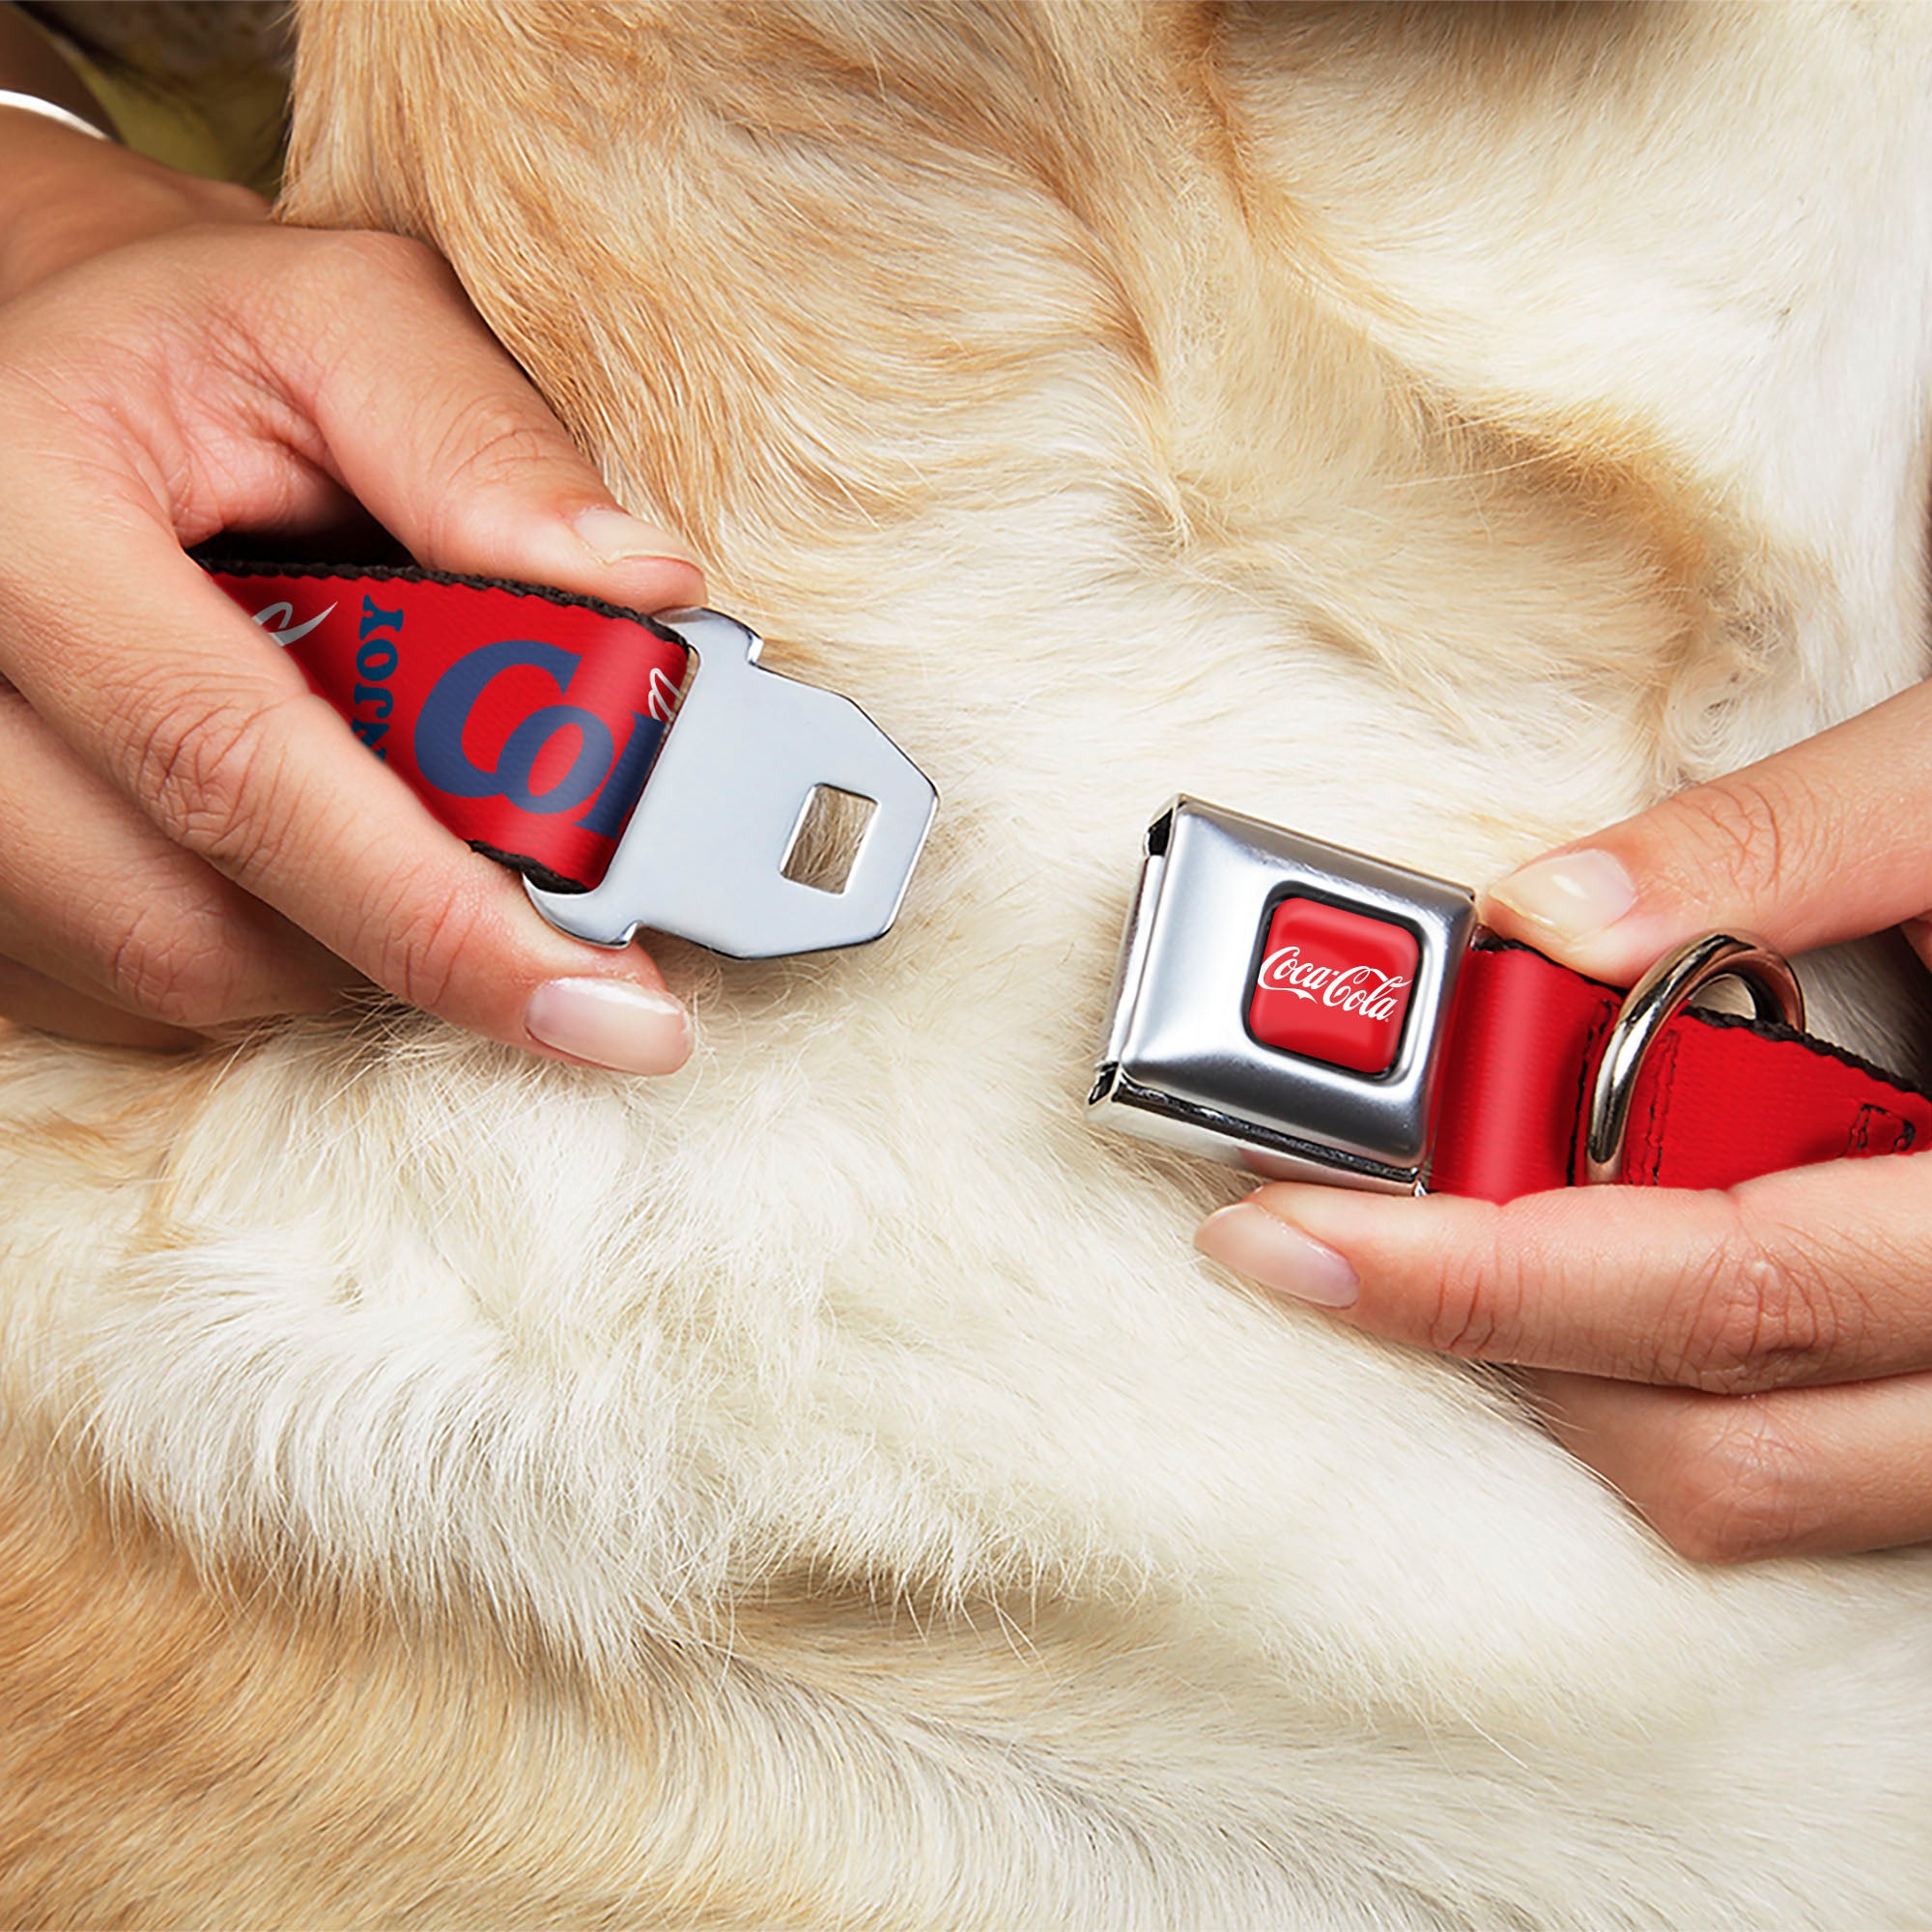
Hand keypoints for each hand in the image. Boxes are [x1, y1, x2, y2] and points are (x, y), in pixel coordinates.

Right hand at [0, 116, 704, 1067]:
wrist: (40, 361)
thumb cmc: (197, 340)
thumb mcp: (343, 322)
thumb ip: (483, 446)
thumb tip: (647, 592)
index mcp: (18, 515)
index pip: (237, 769)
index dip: (438, 913)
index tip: (610, 1006)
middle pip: (192, 923)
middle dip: (411, 940)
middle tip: (561, 926)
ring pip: (166, 973)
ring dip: (341, 940)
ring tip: (418, 826)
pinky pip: (124, 986)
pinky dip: (264, 943)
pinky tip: (314, 845)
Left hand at [1197, 681, 1931, 1562]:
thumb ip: (1780, 842)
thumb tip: (1547, 914)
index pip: (1724, 1285)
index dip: (1481, 1275)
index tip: (1286, 1231)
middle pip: (1717, 1435)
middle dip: (1486, 1335)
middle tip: (1318, 1230)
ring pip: (1760, 1487)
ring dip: (1571, 1376)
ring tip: (1440, 1241)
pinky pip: (1812, 1471)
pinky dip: (1669, 1387)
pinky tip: (1591, 1268)